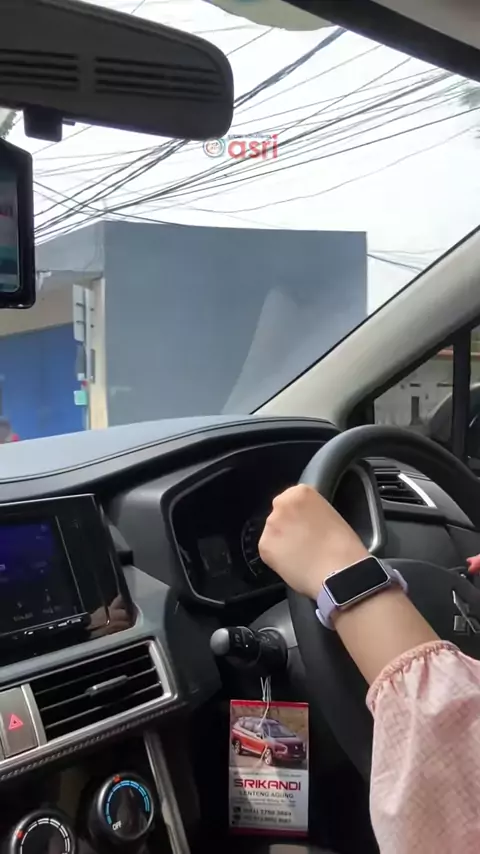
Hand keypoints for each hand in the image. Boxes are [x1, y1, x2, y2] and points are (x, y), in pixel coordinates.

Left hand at [258, 484, 368, 599]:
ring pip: (273, 532)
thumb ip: (312, 511)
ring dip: (281, 541)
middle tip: (303, 540)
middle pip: (280, 513)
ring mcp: (270, 525)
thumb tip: (305, 520)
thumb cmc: (343, 545)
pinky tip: (293, 564)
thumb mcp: (330, 515)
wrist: (338, 571)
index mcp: (300, 492)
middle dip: (288, 525)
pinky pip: (269, 550)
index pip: (292, 498)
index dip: (300, 514)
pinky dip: (277, 558)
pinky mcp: (264, 546)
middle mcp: (281, 504)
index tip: (307, 525)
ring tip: (299, 555)